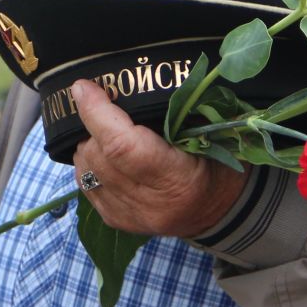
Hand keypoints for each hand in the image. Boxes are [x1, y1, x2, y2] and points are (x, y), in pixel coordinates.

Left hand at [71, 79, 246, 237]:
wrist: (221, 210)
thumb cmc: (218, 163)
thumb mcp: (208, 133)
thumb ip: (169, 112)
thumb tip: (117, 85)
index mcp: (178, 180)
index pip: (122, 146)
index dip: (97, 114)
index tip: (84, 87)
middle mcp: (150, 204)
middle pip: (98, 156)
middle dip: (91, 127)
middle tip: (105, 109)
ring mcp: (130, 217)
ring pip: (85, 172)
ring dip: (88, 146)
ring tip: (106, 132)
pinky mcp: (117, 221)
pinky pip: (86, 186)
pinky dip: (90, 165)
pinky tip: (104, 155)